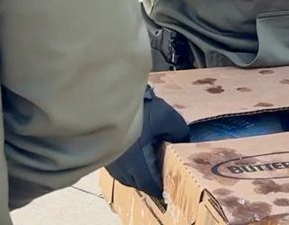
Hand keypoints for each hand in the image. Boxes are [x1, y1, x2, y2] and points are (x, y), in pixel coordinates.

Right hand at [105, 86, 188, 200]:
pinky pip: (117, 167)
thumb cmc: (145, 109)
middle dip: (148, 184)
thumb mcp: (170, 121)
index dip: (158, 187)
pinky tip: (133, 163)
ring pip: (124, 176)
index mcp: (137, 160)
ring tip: (148, 175)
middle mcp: (121, 164)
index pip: (149, 182)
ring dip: (136, 178)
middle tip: (159, 184)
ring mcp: (110, 158)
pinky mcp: (104, 150)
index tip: (166, 191)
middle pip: (135, 182)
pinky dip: (127, 169)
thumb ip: (180, 135)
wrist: (118, 96)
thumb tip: (184, 143)